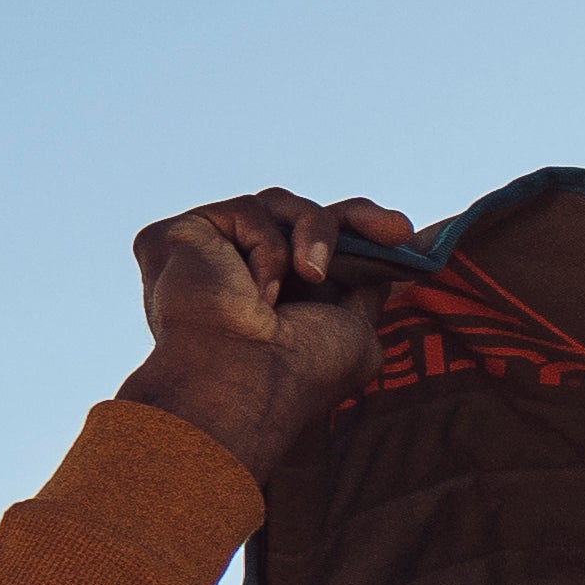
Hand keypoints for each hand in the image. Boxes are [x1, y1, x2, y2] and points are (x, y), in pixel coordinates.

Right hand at [118, 190, 416, 485]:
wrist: (246, 379)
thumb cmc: (302, 372)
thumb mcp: (354, 330)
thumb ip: (365, 290)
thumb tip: (400, 261)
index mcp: (280, 296)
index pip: (319, 245)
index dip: (362, 228)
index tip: (403, 232)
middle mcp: (241, 271)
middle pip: (299, 213)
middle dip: (356, 217)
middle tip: (397, 230)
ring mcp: (208, 252)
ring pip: (279, 204)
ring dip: (314, 237)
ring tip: (312, 275)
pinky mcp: (181, 234)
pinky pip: (246, 212)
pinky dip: (269, 250)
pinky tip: (257, 293)